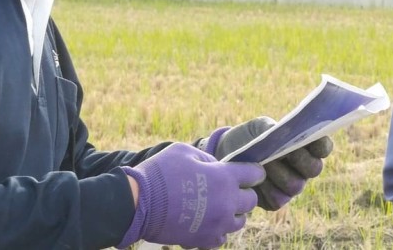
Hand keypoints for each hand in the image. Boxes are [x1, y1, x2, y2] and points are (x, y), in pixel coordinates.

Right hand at [118, 142, 264, 248]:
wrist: (137, 203)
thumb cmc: (160, 172)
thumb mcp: (185, 152)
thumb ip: (208, 159)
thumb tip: (216, 167)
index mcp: (226, 178)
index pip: (255, 174)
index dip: (253, 172)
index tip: (249, 172)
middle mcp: (227, 203)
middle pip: (252, 201)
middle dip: (244, 193)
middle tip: (230, 190)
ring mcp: (217, 224)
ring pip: (239, 222)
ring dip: (232, 214)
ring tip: (217, 207)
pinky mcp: (203, 240)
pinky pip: (220, 239)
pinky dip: (217, 231)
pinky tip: (206, 222)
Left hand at [212, 116, 333, 209]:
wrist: (229, 154)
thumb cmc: (250, 137)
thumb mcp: (260, 128)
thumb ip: (273, 130)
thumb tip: (282, 137)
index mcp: (306, 148)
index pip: (323, 147)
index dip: (320, 144)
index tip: (307, 138)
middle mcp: (304, 169)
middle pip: (314, 168)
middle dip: (299, 159)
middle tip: (283, 152)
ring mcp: (292, 185)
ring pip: (296, 185)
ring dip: (278, 174)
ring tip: (263, 163)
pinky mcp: (276, 201)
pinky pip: (277, 199)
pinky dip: (264, 188)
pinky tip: (255, 178)